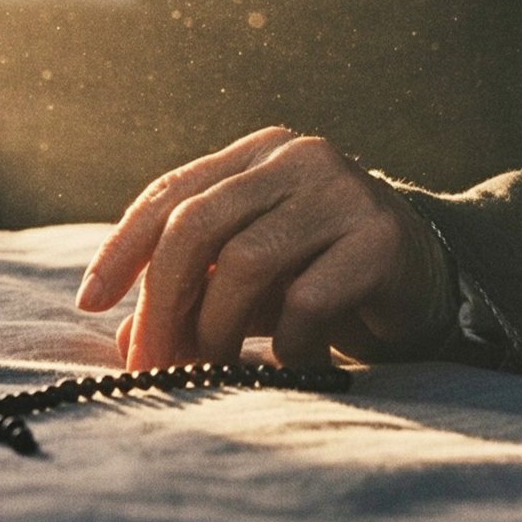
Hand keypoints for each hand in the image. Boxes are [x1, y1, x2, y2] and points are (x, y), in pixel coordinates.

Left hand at [75, 127, 454, 369]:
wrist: (431, 282)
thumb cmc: (325, 279)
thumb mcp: (252, 279)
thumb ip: (196, 292)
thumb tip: (126, 339)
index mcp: (257, 153)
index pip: (172, 192)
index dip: (123, 248)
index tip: (90, 301)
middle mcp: (297, 158)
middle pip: (197, 223)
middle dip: (162, 301)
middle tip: (149, 360)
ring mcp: (341, 192)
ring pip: (244, 262)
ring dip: (216, 330)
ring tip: (216, 368)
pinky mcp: (377, 238)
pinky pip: (304, 301)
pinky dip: (284, 345)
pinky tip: (293, 361)